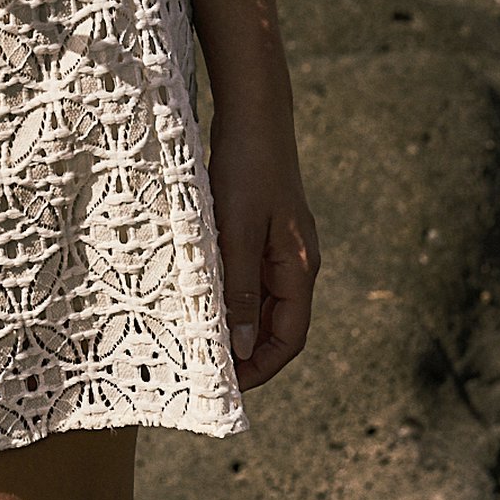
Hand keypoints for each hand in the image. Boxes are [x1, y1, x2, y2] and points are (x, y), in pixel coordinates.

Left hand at [207, 106, 321, 391]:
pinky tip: (203, 295)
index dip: (262, 368)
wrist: (254, 113)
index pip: (289, 338)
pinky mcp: (263, 229)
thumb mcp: (238, 232)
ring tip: (200, 340)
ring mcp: (281, 246)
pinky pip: (250, 275)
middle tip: (208, 371)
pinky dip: (230, 293)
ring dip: (236, 323)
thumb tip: (240, 348)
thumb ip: (239, 290)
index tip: (229, 386)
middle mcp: (296, 262)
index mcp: (299, 268)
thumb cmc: (248, 168)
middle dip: (247, 352)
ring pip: (261, 301)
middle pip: (276, 325)